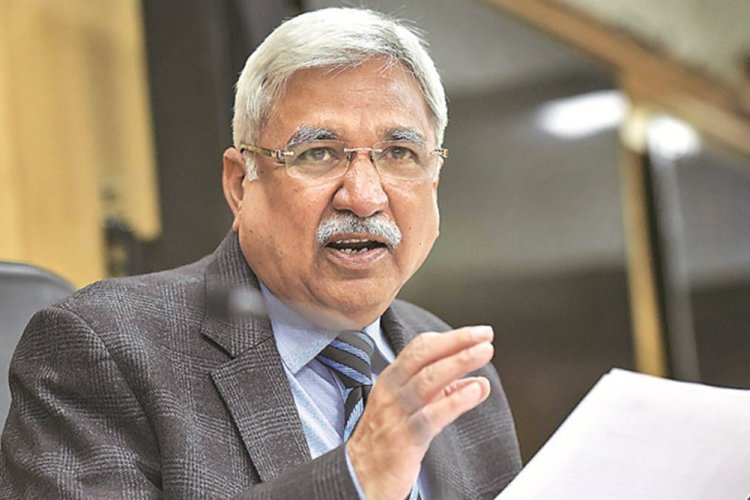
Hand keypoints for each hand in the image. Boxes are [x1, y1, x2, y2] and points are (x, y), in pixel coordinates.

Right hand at [346, 325, 494, 499]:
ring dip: (460, 362)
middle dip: (457, 341)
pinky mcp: (405, 438)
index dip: (449, 338)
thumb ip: (443, 393)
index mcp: (391, 379)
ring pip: (429, 379)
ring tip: (484, 352)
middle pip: (424, 356)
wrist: (360, 477)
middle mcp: (392, 391)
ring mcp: (397, 413)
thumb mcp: (410, 408)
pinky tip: (474, 391)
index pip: (419, 348)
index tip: (475, 333)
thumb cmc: (385, 440)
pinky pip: (432, 416)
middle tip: (485, 334)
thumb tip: (476, 382)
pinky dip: (455, 400)